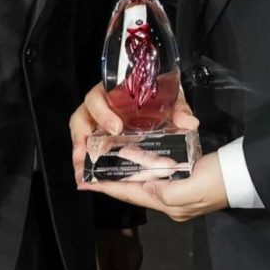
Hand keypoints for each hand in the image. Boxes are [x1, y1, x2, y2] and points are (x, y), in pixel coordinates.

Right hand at [69, 84, 198, 181]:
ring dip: (80, 154)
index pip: (98, 97)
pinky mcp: (102, 139)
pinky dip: (87, 162)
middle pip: (81, 117)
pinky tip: (88, 178)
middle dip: (81, 138)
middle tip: (87, 155)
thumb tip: (189, 122)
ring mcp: (99, 123)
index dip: (102, 112)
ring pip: (81, 134)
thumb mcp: (171, 99)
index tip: (116, 128)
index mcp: (115, 91)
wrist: (165, 99)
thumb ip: (179, 109)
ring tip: (82, 173)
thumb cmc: (162, 96)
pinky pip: (89, 149)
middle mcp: (102, 106)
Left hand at [78, 143, 228, 221]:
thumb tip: (146, 185)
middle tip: (91, 167)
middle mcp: (169, 198)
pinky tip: (136, 157)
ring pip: (144, 179)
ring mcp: (178, 188)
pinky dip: (144, 165)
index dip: (105, 187)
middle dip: (113, 179)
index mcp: (168, 203)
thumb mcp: (190, 190)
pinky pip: (158, 171)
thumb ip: (164, 190)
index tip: (83, 180)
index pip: (129, 193)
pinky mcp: (187, 175)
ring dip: (126, 172)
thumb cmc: (218, 181)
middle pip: (134, 188)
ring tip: (107, 161)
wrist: (246, 174)